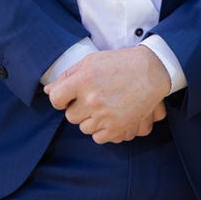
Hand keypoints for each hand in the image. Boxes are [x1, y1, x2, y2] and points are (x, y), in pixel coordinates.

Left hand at [46, 46, 171, 143]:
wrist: (152, 70)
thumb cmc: (120, 63)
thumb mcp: (92, 61)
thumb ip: (68, 75)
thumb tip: (48, 90)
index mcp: (84, 79)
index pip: (56, 99)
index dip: (60, 99)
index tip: (68, 97)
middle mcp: (92, 98)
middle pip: (71, 116)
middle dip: (78, 108)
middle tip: (93, 99)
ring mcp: (105, 114)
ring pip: (84, 128)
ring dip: (91, 119)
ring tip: (104, 106)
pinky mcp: (118, 126)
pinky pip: (98, 137)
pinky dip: (102, 130)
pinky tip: (110, 116)